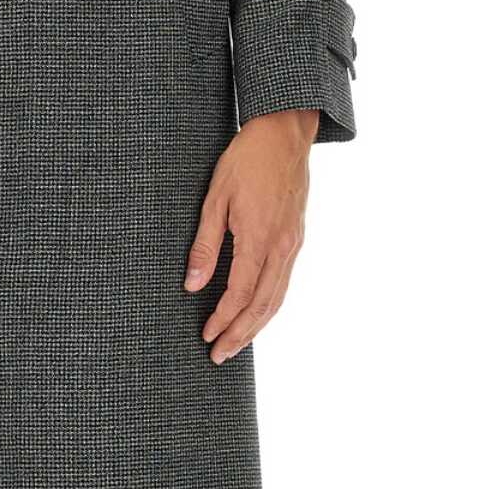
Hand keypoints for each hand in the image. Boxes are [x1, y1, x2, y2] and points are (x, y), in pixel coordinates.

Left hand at [184, 108, 317, 362]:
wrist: (285, 132)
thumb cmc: (246, 159)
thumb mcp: (215, 198)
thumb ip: (204, 245)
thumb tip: (191, 285)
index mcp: (258, 237)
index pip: (240, 293)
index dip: (222, 319)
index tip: (206, 337)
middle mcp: (281, 246)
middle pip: (262, 304)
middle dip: (240, 334)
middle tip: (219, 356)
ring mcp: (293, 243)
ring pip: (277, 297)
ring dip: (256, 326)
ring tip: (236, 344)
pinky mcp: (297, 238)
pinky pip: (284, 282)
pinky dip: (270, 305)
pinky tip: (257, 314)